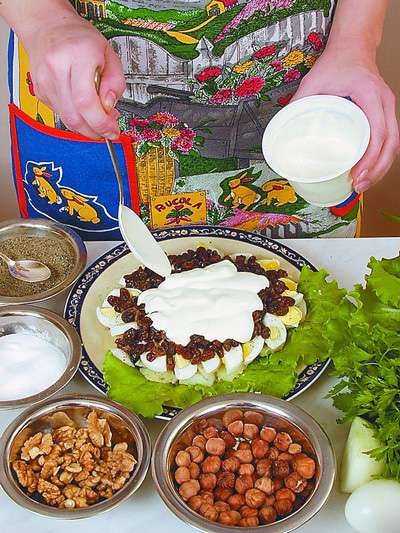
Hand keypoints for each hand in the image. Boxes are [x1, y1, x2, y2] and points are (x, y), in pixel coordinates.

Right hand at [23, 14, 125, 138]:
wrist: (47, 26)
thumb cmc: (79, 38)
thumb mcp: (108, 53)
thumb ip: (116, 82)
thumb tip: (109, 106)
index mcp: (78, 55)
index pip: (86, 101)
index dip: (101, 123)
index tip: (112, 130)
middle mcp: (57, 68)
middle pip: (75, 116)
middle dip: (95, 130)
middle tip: (108, 129)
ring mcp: (45, 81)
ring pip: (67, 119)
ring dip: (86, 126)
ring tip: (97, 116)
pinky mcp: (40, 91)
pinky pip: (61, 114)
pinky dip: (75, 118)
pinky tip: (82, 108)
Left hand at [292, 50, 398, 192]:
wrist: (353, 47)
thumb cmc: (336, 63)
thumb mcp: (312, 81)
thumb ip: (298, 104)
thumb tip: (283, 131)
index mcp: (370, 94)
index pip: (377, 131)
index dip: (370, 156)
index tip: (358, 173)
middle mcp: (384, 102)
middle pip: (391, 143)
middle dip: (377, 169)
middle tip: (359, 186)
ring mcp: (387, 109)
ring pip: (393, 144)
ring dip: (381, 168)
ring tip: (362, 185)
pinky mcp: (384, 115)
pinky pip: (389, 140)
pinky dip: (381, 159)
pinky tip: (369, 172)